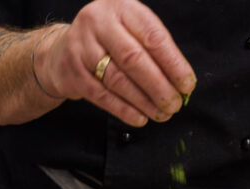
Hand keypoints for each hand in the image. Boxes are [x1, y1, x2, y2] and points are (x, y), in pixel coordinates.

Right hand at [33, 0, 195, 126]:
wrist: (62, 50)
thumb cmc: (109, 42)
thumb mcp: (131, 31)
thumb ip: (155, 52)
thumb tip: (182, 85)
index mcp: (122, 7)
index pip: (153, 37)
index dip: (173, 64)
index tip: (187, 85)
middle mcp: (99, 21)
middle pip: (134, 59)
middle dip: (159, 86)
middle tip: (175, 104)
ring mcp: (82, 46)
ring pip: (118, 80)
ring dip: (143, 102)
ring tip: (161, 114)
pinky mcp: (72, 71)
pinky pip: (102, 96)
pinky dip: (124, 110)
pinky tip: (140, 118)